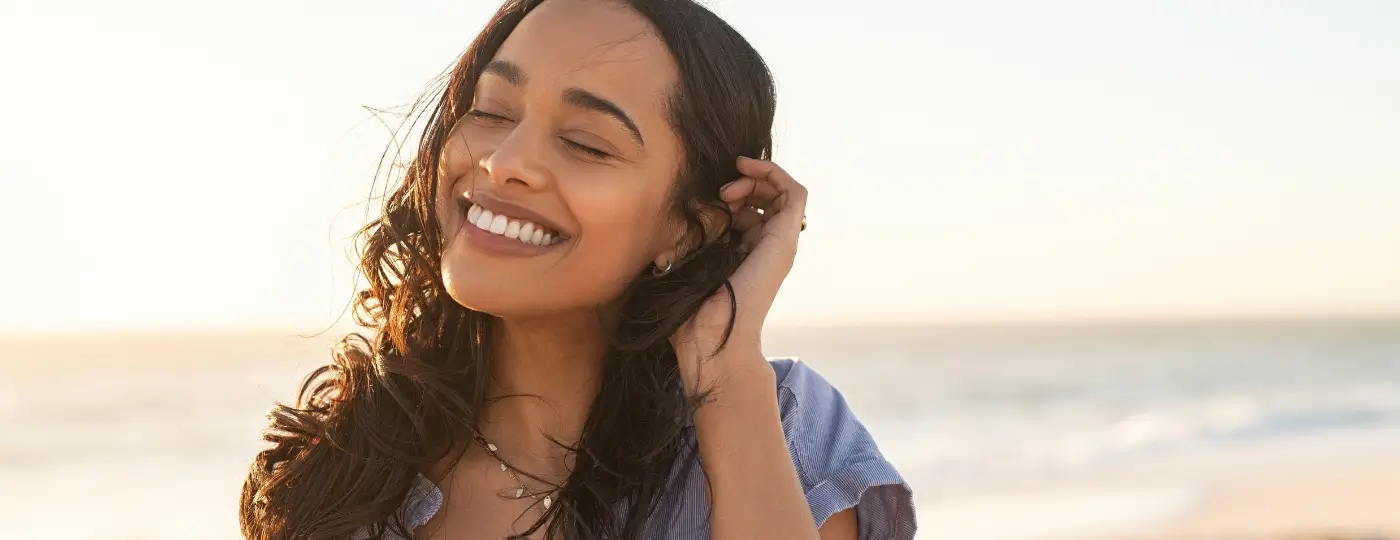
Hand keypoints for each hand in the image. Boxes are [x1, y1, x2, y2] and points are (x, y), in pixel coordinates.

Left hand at [670, 157, 806, 391]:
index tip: (709, 195)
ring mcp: (780, 242)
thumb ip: (689, 237)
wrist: (711, 339)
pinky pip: (796, 193)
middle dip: (744, 182)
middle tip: (720, 192)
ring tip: (729, 188)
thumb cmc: (693, 310)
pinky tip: (747, 170)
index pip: (751, 209)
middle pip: (768, 197)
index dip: (732, 192)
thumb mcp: (685, 261)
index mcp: (746, 252)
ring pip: (783, 192)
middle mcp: (767, 246)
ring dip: (757, 178)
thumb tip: (683, 212)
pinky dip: (774, 173)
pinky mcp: (785, 239)